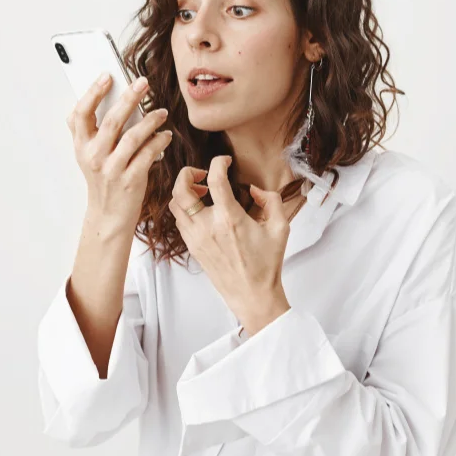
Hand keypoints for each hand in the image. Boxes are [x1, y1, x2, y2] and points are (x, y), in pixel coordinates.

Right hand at [67, 73, 173, 233]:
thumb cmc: (102, 180)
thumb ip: (89, 129)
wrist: (108, 215)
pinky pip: (148, 155)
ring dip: (150, 121)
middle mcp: (94, 157)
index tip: (107, 76)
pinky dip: (159, 142)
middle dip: (129, 98)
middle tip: (143, 83)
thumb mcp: (87, 155)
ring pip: (133, 137)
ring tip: (161, 112)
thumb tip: (101, 97)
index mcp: (81, 146)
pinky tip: (165, 135)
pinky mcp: (130, 181)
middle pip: (112, 121)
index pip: (81, 114)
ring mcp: (112, 170)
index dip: (93, 92)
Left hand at [167, 155, 301, 335]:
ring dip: (184, 191)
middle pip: (180, 189)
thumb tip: (253, 189)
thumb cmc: (267, 263)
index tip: (225, 161)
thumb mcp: (281, 227)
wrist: (252, 295)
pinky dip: (184, 207)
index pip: (215, 179)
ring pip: (175, 204)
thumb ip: (271, 200)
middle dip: (187, 173)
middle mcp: (207, 227)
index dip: (218, 162)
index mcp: (229, 219)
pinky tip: (201, 209)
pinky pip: (179, 220)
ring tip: (202, 191)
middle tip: (202, 174)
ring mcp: (196, 237)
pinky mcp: (192, 246)